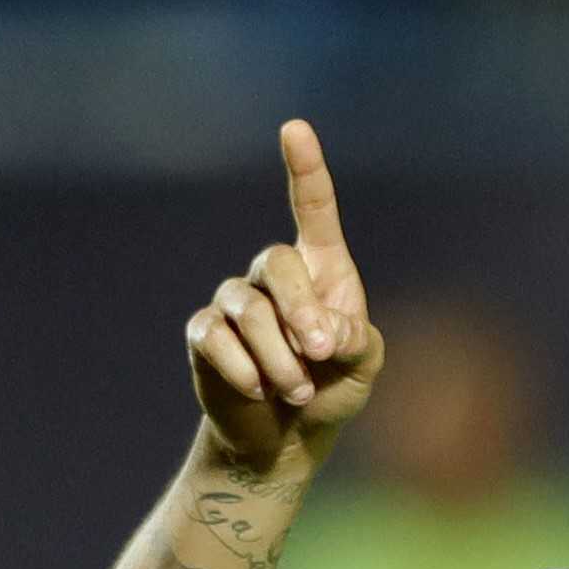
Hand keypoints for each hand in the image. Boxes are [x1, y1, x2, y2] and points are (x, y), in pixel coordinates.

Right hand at [185, 119, 384, 470]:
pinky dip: (245, 370)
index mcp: (322, 270)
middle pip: (278, 263)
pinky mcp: (206, 335)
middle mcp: (274, 276)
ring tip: (297, 391)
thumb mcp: (362, 366)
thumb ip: (356, 339)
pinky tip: (259, 392)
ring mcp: (235, 302)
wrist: (285, 439)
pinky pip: (218, 338)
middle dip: (303, 312)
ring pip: (250, 309)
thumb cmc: (331, 391)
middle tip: (321, 354)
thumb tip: (324, 330)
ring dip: (280, 357)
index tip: (295, 129)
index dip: (306, 170)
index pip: (313, 210)